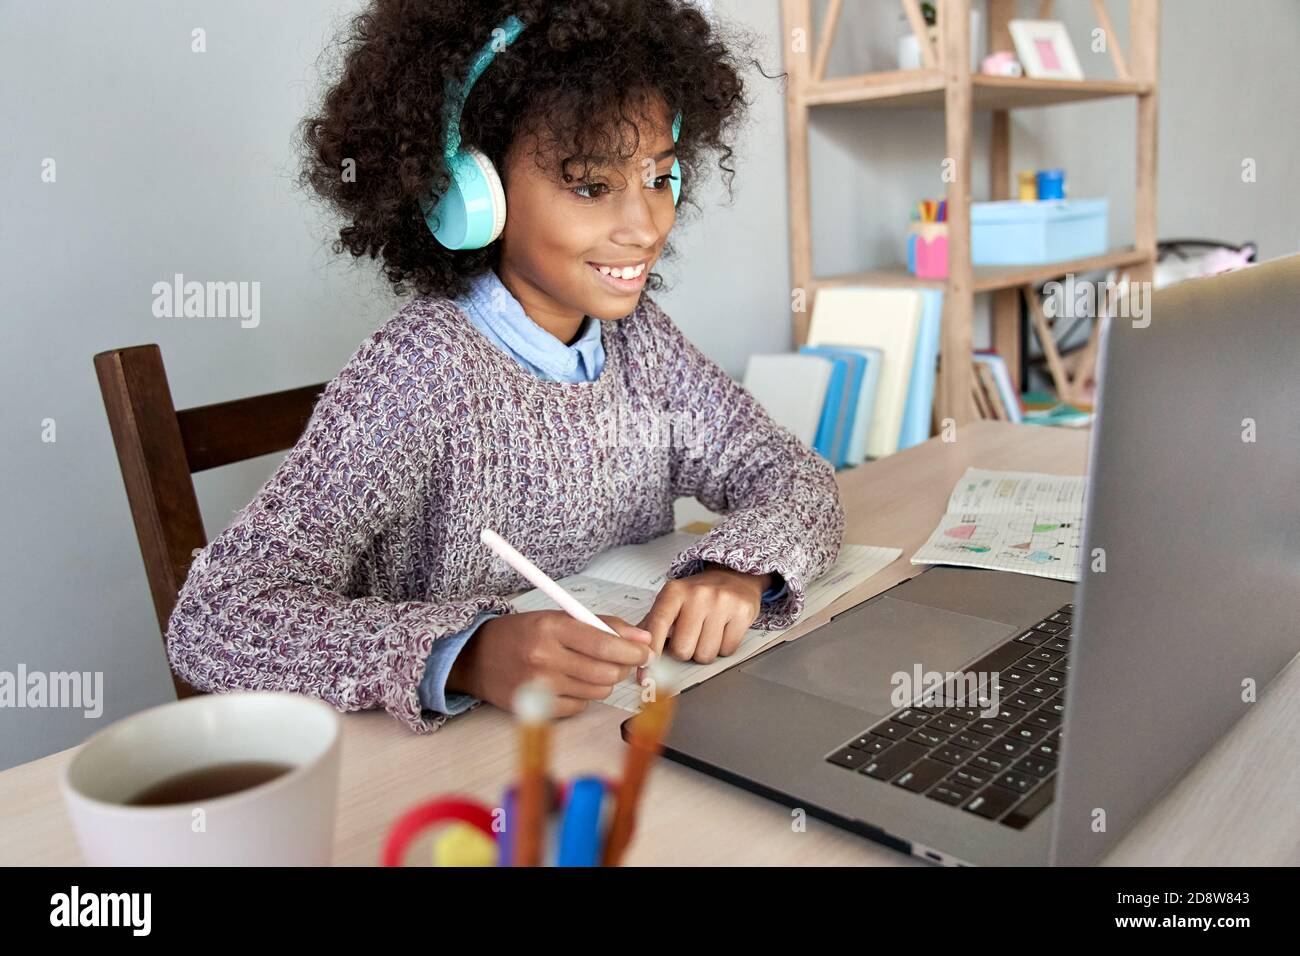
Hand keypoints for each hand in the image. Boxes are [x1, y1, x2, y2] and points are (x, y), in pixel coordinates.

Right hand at [446, 611, 654, 717]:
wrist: (476, 657)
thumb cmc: (521, 634)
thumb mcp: (558, 617)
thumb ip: (602, 625)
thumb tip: (642, 638)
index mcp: (551, 627)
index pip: (605, 642)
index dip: (632, 650)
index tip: (645, 651)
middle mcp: (544, 657)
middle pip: (605, 671)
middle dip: (622, 667)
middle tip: (621, 661)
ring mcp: (539, 686)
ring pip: (597, 691)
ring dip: (603, 682)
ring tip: (590, 669)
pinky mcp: (535, 707)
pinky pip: (579, 707)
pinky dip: (583, 696)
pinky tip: (569, 683)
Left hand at [639, 562, 771, 665]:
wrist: (733, 576)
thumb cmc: (697, 595)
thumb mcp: (671, 601)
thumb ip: (651, 624)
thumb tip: (635, 651)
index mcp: (674, 592)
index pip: (657, 626)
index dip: (651, 653)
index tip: (645, 673)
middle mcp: (698, 595)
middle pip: (682, 650)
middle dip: (684, 651)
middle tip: (690, 637)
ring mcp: (722, 603)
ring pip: (705, 655)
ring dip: (704, 651)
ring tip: (706, 632)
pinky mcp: (742, 612)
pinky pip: (727, 651)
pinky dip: (723, 648)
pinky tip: (722, 630)